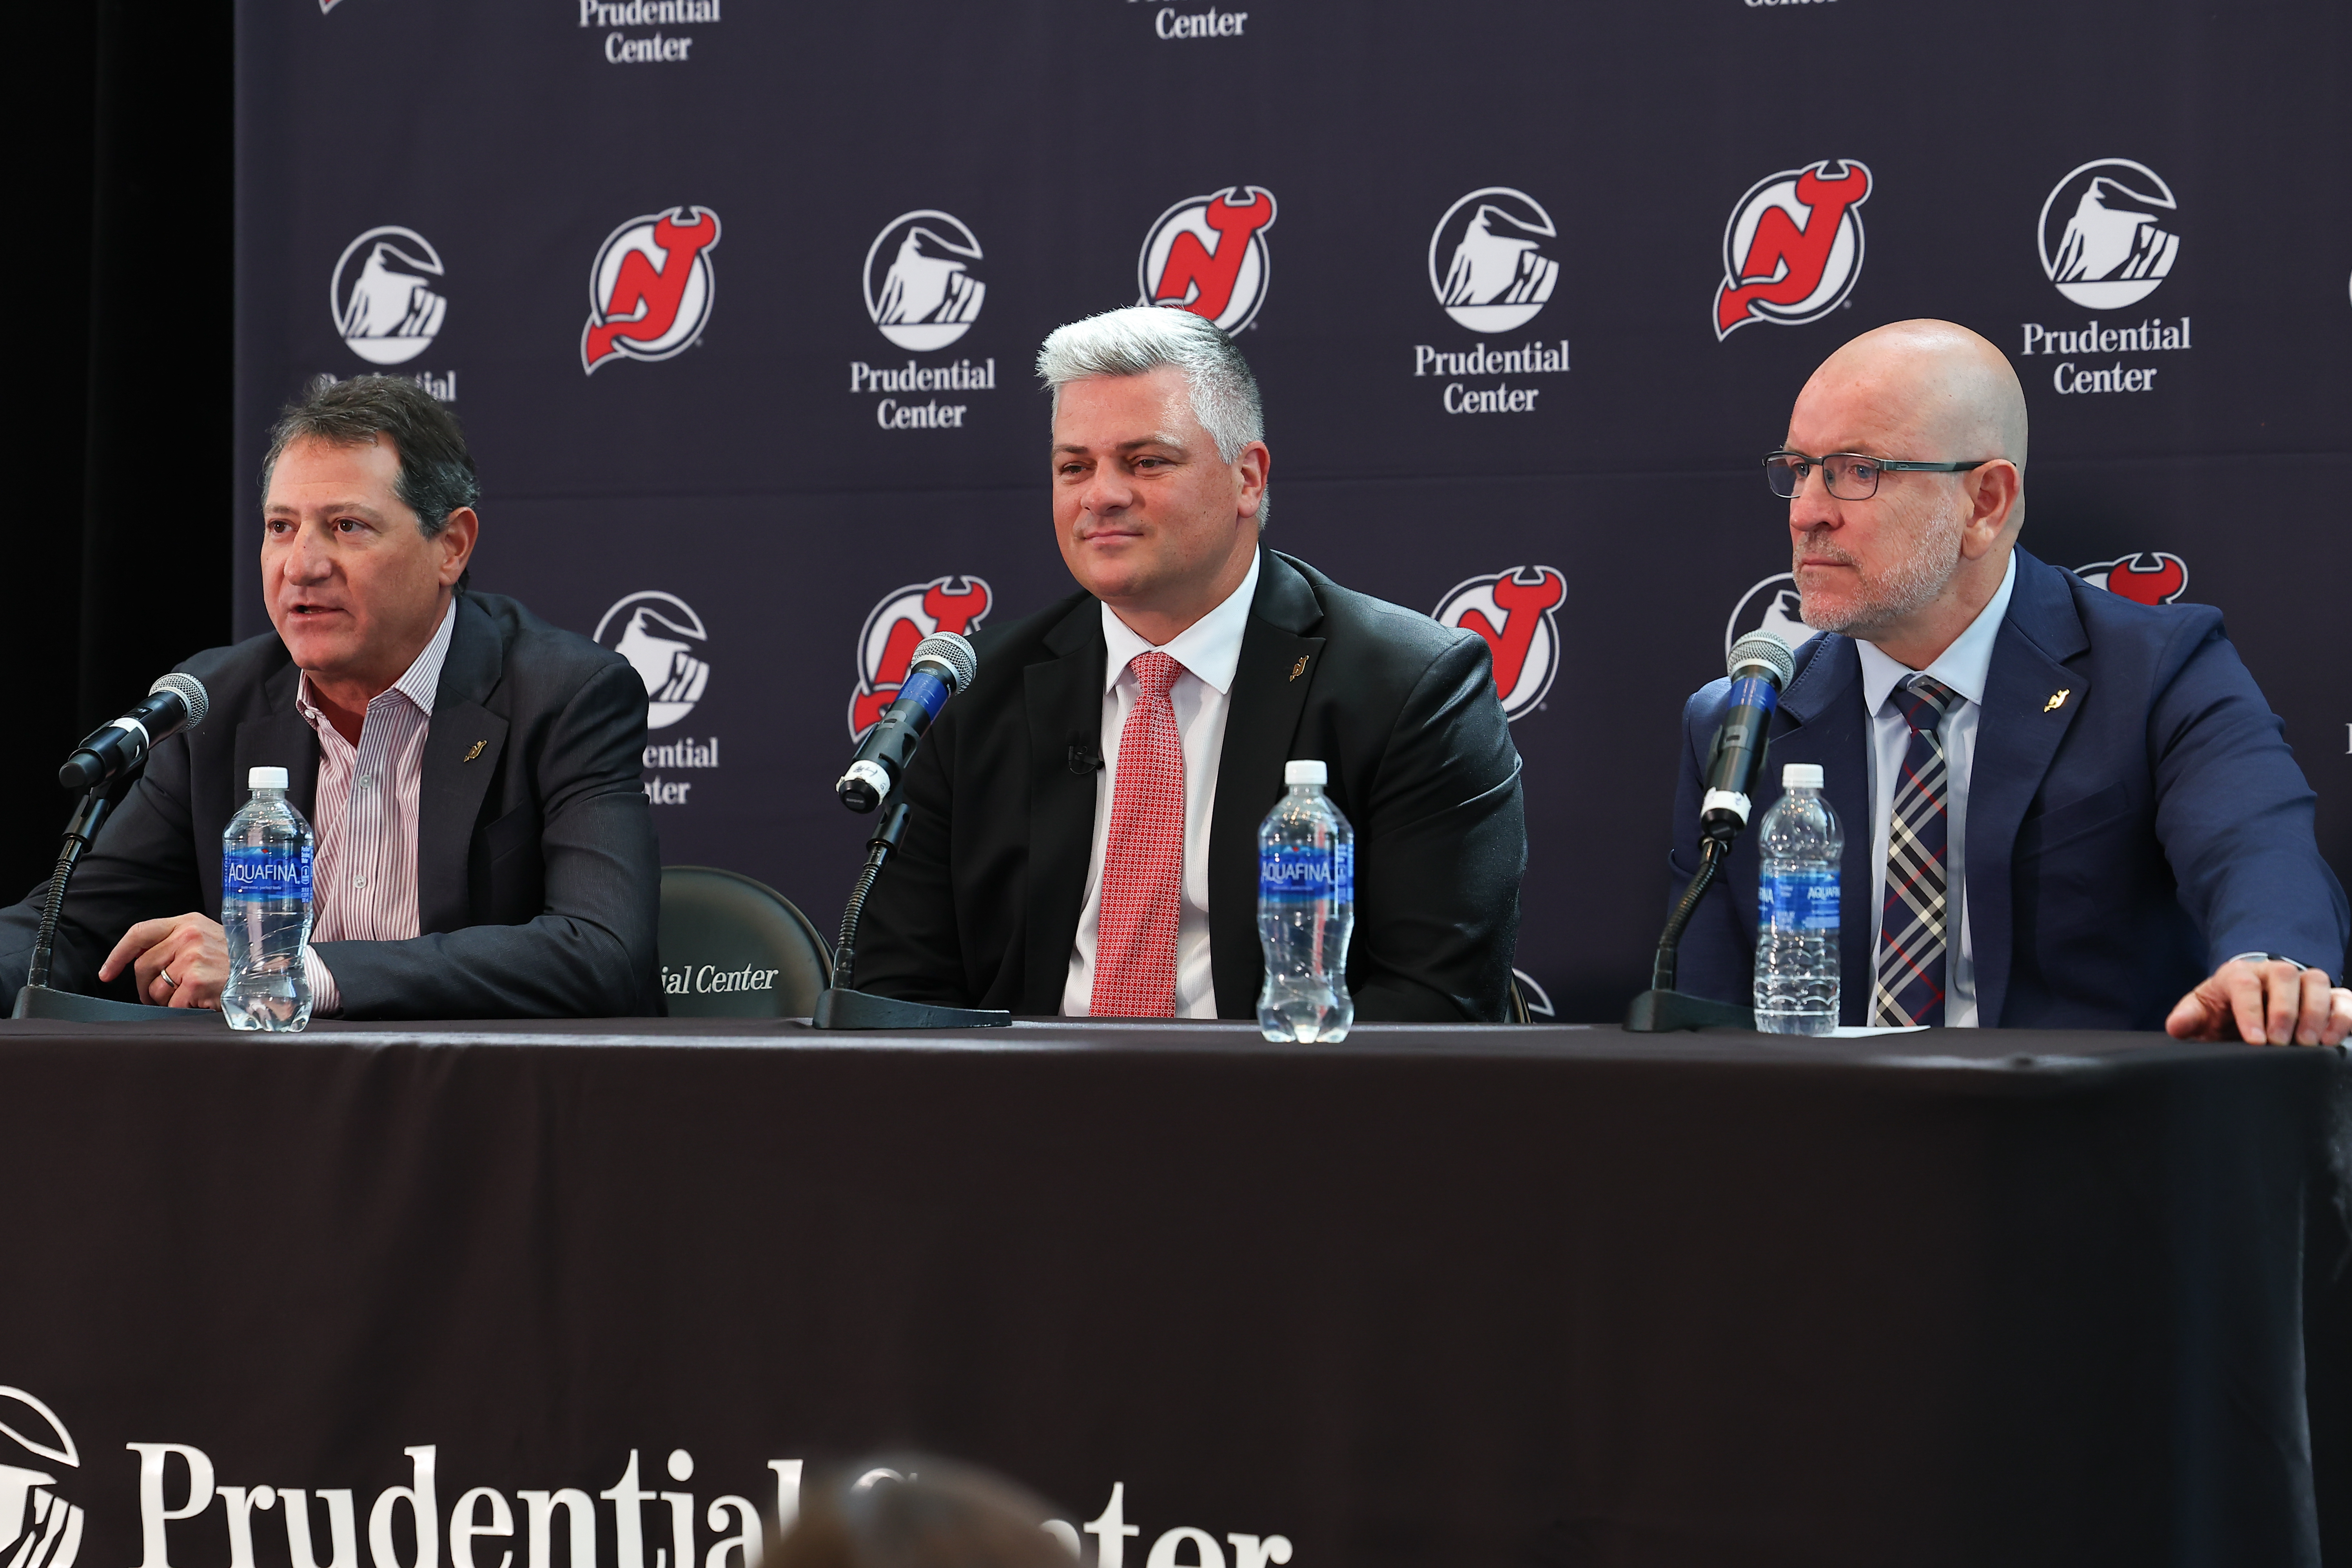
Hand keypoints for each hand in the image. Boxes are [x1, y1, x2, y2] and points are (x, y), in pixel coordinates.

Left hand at [98, 914, 229, 1008]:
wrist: (270, 974)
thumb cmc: (238, 961)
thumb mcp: (209, 939)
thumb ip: (178, 943)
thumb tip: (143, 962)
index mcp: (189, 923)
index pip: (140, 932)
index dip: (118, 954)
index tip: (107, 973)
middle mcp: (189, 936)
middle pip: (143, 966)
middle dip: (144, 987)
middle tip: (158, 997)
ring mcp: (192, 958)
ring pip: (154, 988)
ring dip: (165, 1000)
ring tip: (189, 997)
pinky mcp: (196, 980)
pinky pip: (171, 1003)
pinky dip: (180, 1009)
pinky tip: (198, 1003)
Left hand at [2165, 956, 2351, 1046]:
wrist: (2253, 1000)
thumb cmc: (2226, 1008)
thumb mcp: (2204, 1011)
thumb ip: (2189, 1018)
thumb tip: (2176, 1026)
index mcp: (2240, 974)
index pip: (2245, 985)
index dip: (2250, 1012)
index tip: (2255, 1040)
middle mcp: (2275, 972)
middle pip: (2286, 978)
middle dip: (2284, 1011)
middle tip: (2281, 1043)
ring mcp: (2305, 981)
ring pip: (2317, 984)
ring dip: (2316, 1014)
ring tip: (2309, 1044)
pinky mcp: (2330, 996)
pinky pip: (2344, 999)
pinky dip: (2343, 1017)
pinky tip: (2334, 1039)